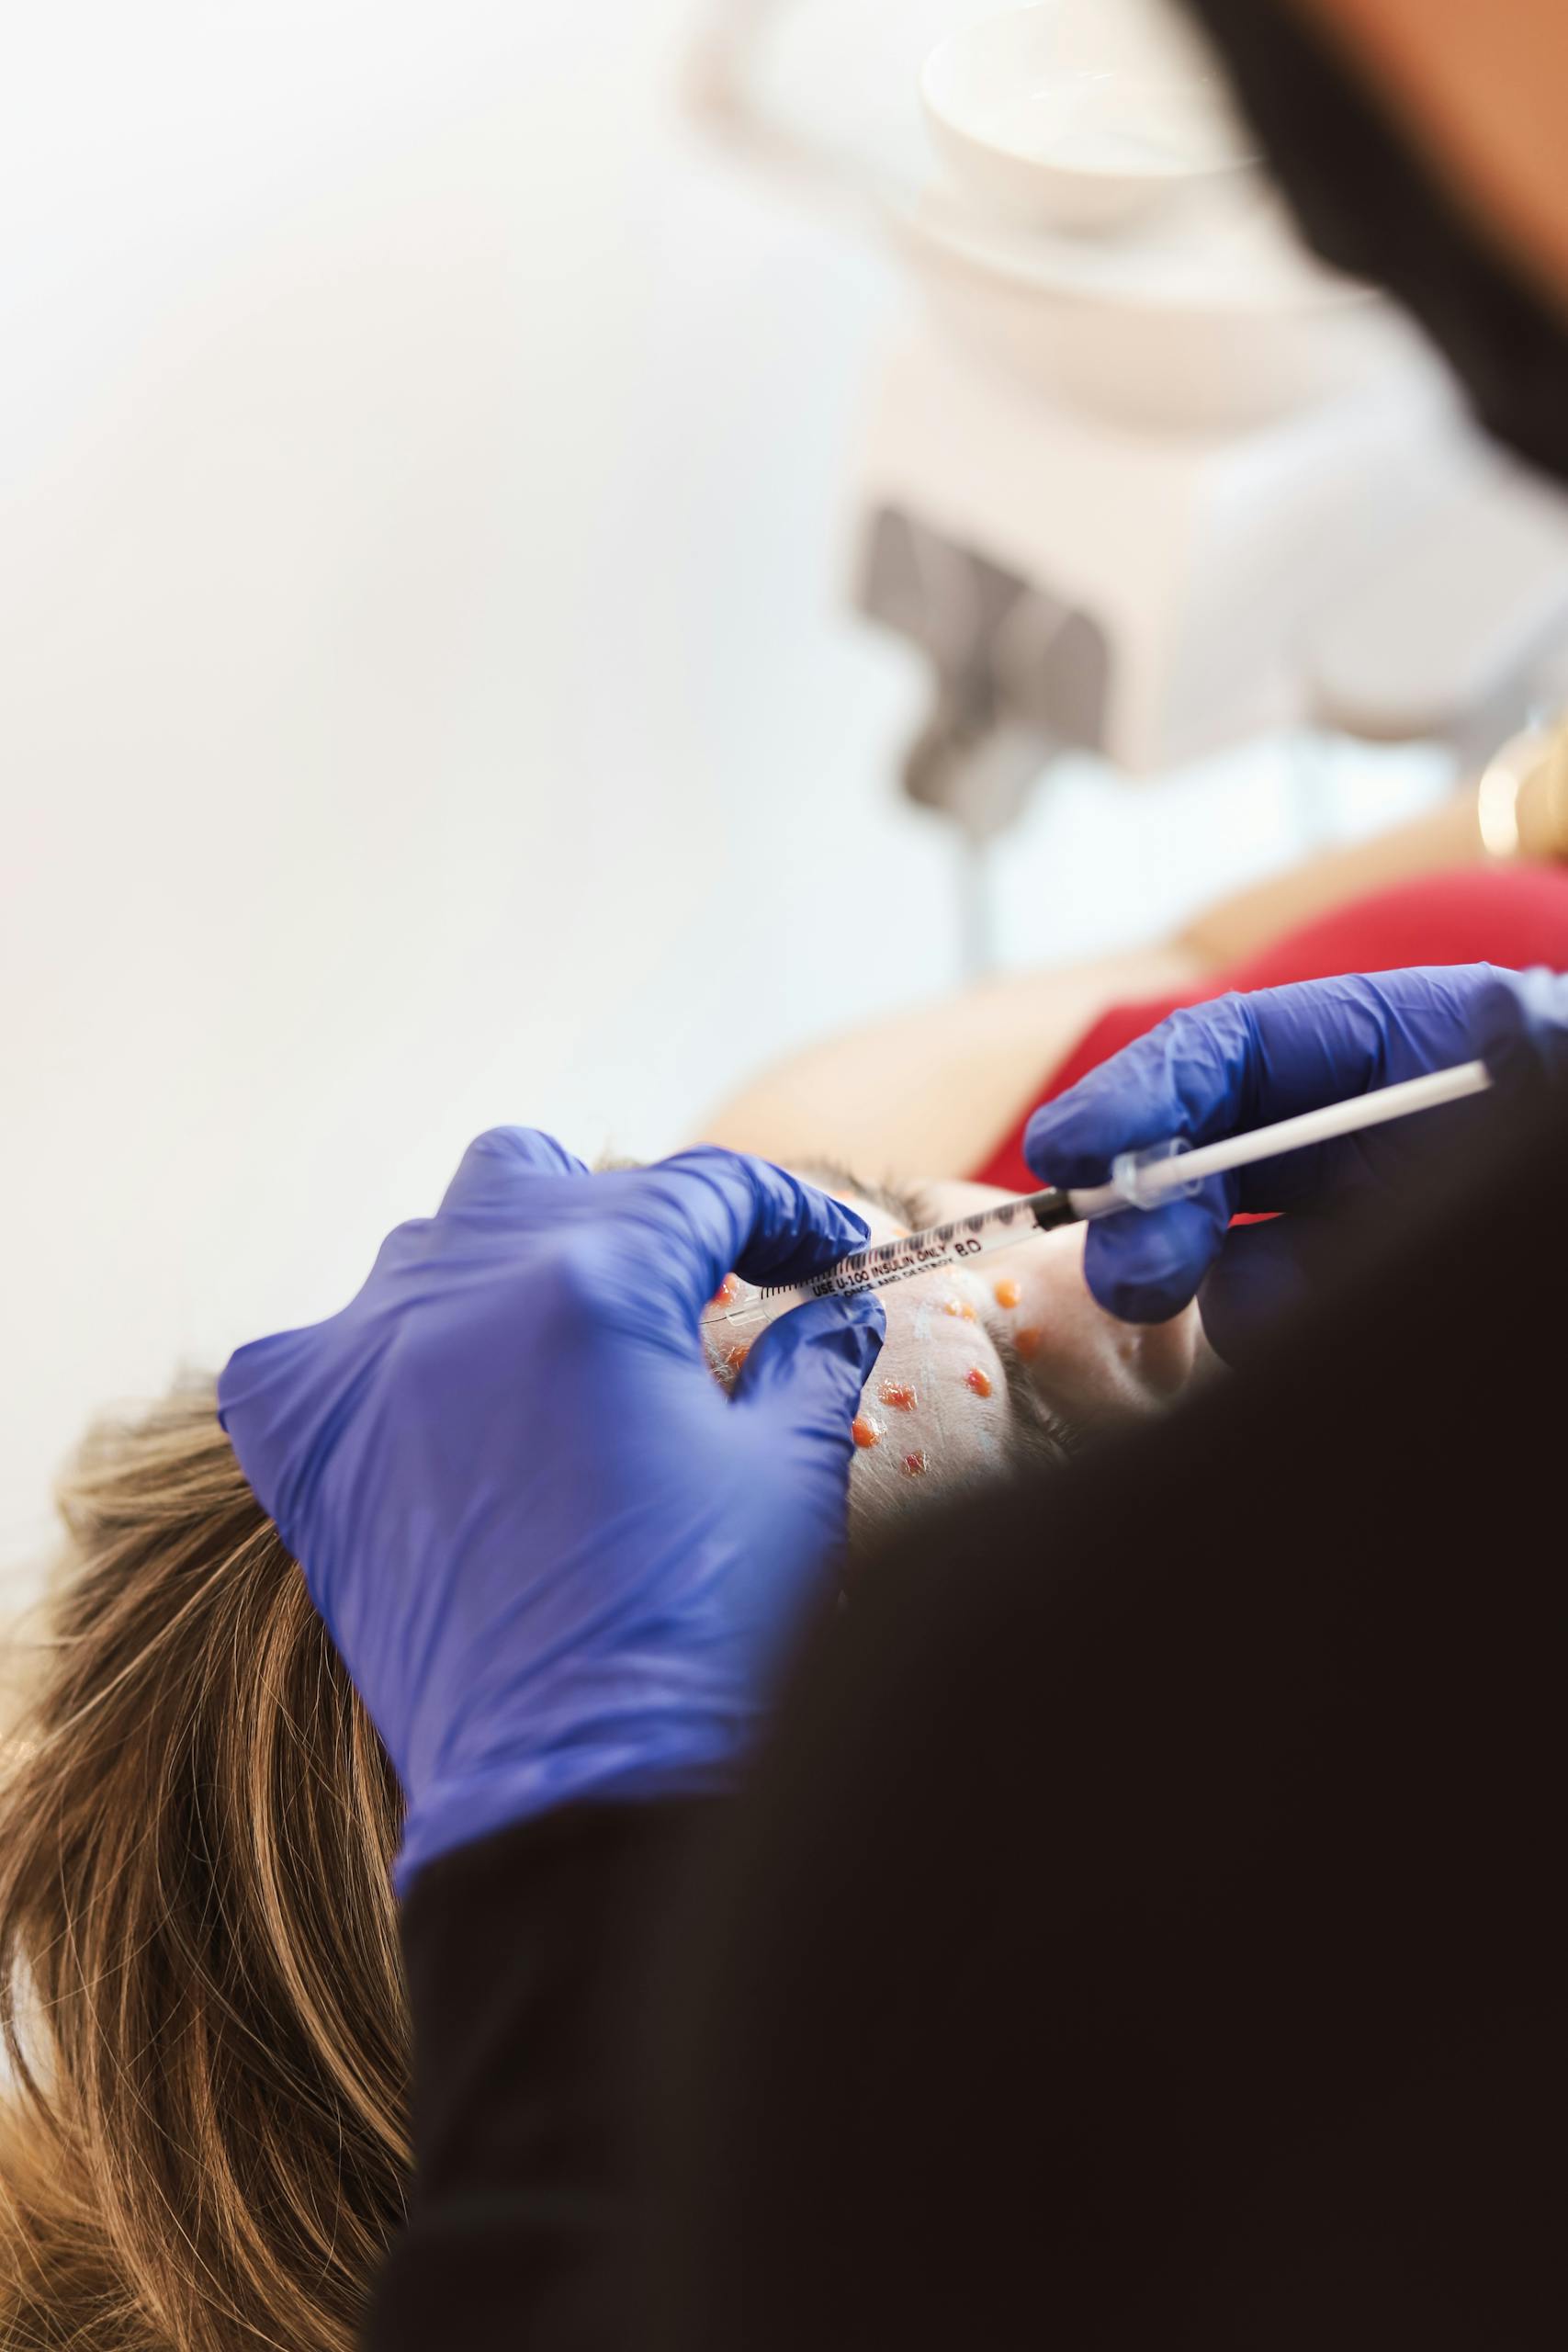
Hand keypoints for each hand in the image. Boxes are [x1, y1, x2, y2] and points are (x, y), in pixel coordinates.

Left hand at [218, 1132, 883, 1886]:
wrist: (575, 1797)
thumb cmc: (702, 1633)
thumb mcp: (788, 1476)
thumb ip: (813, 1362)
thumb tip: (831, 1312)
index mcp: (597, 1283)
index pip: (700, 1187)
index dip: (778, 1209)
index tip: (820, 1254)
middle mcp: (461, 1294)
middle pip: (541, 1178)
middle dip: (633, 1222)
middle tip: (694, 1302)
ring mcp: (368, 1366)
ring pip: (428, 1244)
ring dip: (508, 1270)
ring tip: (571, 1350)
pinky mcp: (309, 1448)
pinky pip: (313, 1346)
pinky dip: (374, 1356)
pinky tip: (435, 1408)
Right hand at [1024, 964, 1567, 1357]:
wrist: (1560, 1219)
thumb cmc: (1559, 1140)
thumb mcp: (1557, 1083)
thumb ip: (1530, 1061)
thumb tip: (1507, 1016)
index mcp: (1392, 1047)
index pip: (1231, 1051)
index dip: (1139, 1095)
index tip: (1072, 1153)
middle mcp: (1351, 1136)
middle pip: (1197, 1154)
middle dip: (1152, 1207)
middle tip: (1143, 1272)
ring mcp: (1347, 1227)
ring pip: (1225, 1264)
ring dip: (1239, 1294)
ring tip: (1328, 1311)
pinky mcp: (1346, 1307)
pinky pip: (1274, 1332)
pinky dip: (1286, 1343)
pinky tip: (1347, 1339)